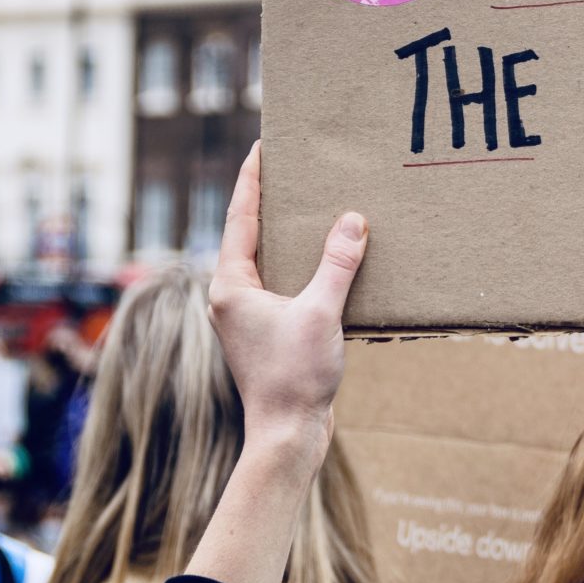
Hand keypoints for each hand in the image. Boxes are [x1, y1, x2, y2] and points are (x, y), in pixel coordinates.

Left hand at [208, 143, 366, 452]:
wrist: (288, 434)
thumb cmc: (294, 377)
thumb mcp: (320, 313)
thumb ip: (337, 264)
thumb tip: (352, 220)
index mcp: (230, 286)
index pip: (240, 219)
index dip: (252, 181)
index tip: (262, 148)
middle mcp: (231, 298)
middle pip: (251, 237)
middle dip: (271, 204)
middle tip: (291, 169)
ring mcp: (248, 317)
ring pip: (268, 263)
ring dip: (289, 237)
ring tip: (313, 207)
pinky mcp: (268, 333)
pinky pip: (284, 286)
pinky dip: (303, 267)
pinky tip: (329, 262)